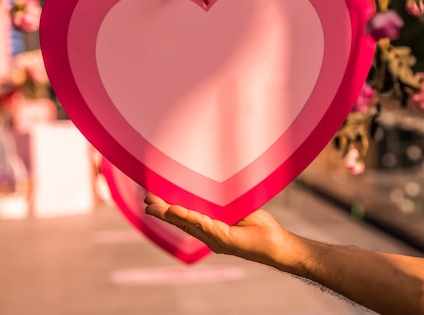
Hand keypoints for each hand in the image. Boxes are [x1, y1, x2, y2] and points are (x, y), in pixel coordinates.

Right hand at [144, 194, 288, 265]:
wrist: (277, 243)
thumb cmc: (260, 227)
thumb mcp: (238, 208)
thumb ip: (222, 200)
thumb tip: (210, 181)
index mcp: (210, 228)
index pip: (186, 217)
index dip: (170, 208)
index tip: (154, 196)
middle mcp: (209, 235)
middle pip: (181, 222)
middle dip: (163, 212)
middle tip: (145, 201)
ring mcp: (215, 239)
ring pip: (187, 223)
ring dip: (170, 214)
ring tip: (154, 206)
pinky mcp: (224, 239)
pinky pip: (203, 225)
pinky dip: (188, 216)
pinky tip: (175, 210)